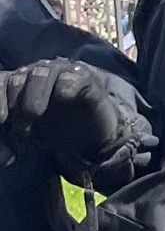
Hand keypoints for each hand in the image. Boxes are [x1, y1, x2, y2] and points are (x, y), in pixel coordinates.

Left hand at [0, 58, 145, 184]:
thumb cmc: (52, 134)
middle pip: (16, 80)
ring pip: (40, 73)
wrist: (89, 138)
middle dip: (15, 105)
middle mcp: (33, 74)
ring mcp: (58, 73)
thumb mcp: (26, 142)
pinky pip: (72, 76)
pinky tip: (65, 97)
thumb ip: (10, 144)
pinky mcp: (83, 78)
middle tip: (21, 128)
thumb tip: (1, 157)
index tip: (1, 121)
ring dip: (34, 95)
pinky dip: (66, 85)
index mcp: (15, 85)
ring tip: (35, 114)